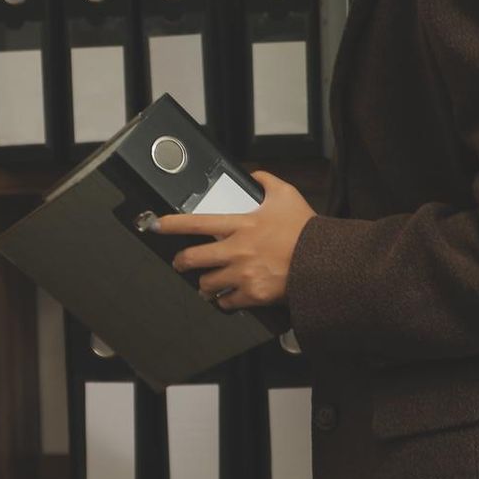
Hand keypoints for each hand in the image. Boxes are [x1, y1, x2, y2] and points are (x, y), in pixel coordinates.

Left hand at [155, 172, 314, 309]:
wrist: (323, 261)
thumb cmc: (305, 230)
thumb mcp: (287, 195)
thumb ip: (266, 182)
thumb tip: (255, 175)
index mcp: (241, 224)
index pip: (196, 222)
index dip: (171, 224)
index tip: (155, 225)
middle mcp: (236, 250)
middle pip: (192, 259)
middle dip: (182, 262)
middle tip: (181, 262)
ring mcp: (243, 274)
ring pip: (206, 284)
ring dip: (205, 284)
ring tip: (208, 283)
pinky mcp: (253, 295)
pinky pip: (226, 302)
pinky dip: (225, 301)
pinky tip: (228, 297)